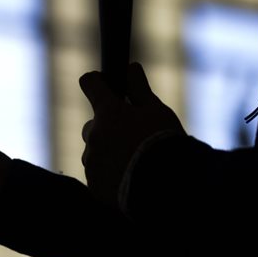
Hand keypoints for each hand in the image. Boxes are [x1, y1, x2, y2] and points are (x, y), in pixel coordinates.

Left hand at [80, 62, 184, 208]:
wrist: (167, 188)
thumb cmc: (165, 143)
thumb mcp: (157, 111)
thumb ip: (139, 89)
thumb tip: (130, 68)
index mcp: (108, 113)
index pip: (90, 83)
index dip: (97, 82)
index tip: (104, 83)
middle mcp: (94, 136)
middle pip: (93, 123)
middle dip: (107, 126)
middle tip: (131, 134)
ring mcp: (92, 163)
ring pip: (94, 151)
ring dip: (106, 151)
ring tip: (133, 161)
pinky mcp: (94, 186)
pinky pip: (97, 175)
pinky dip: (109, 173)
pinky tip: (130, 178)